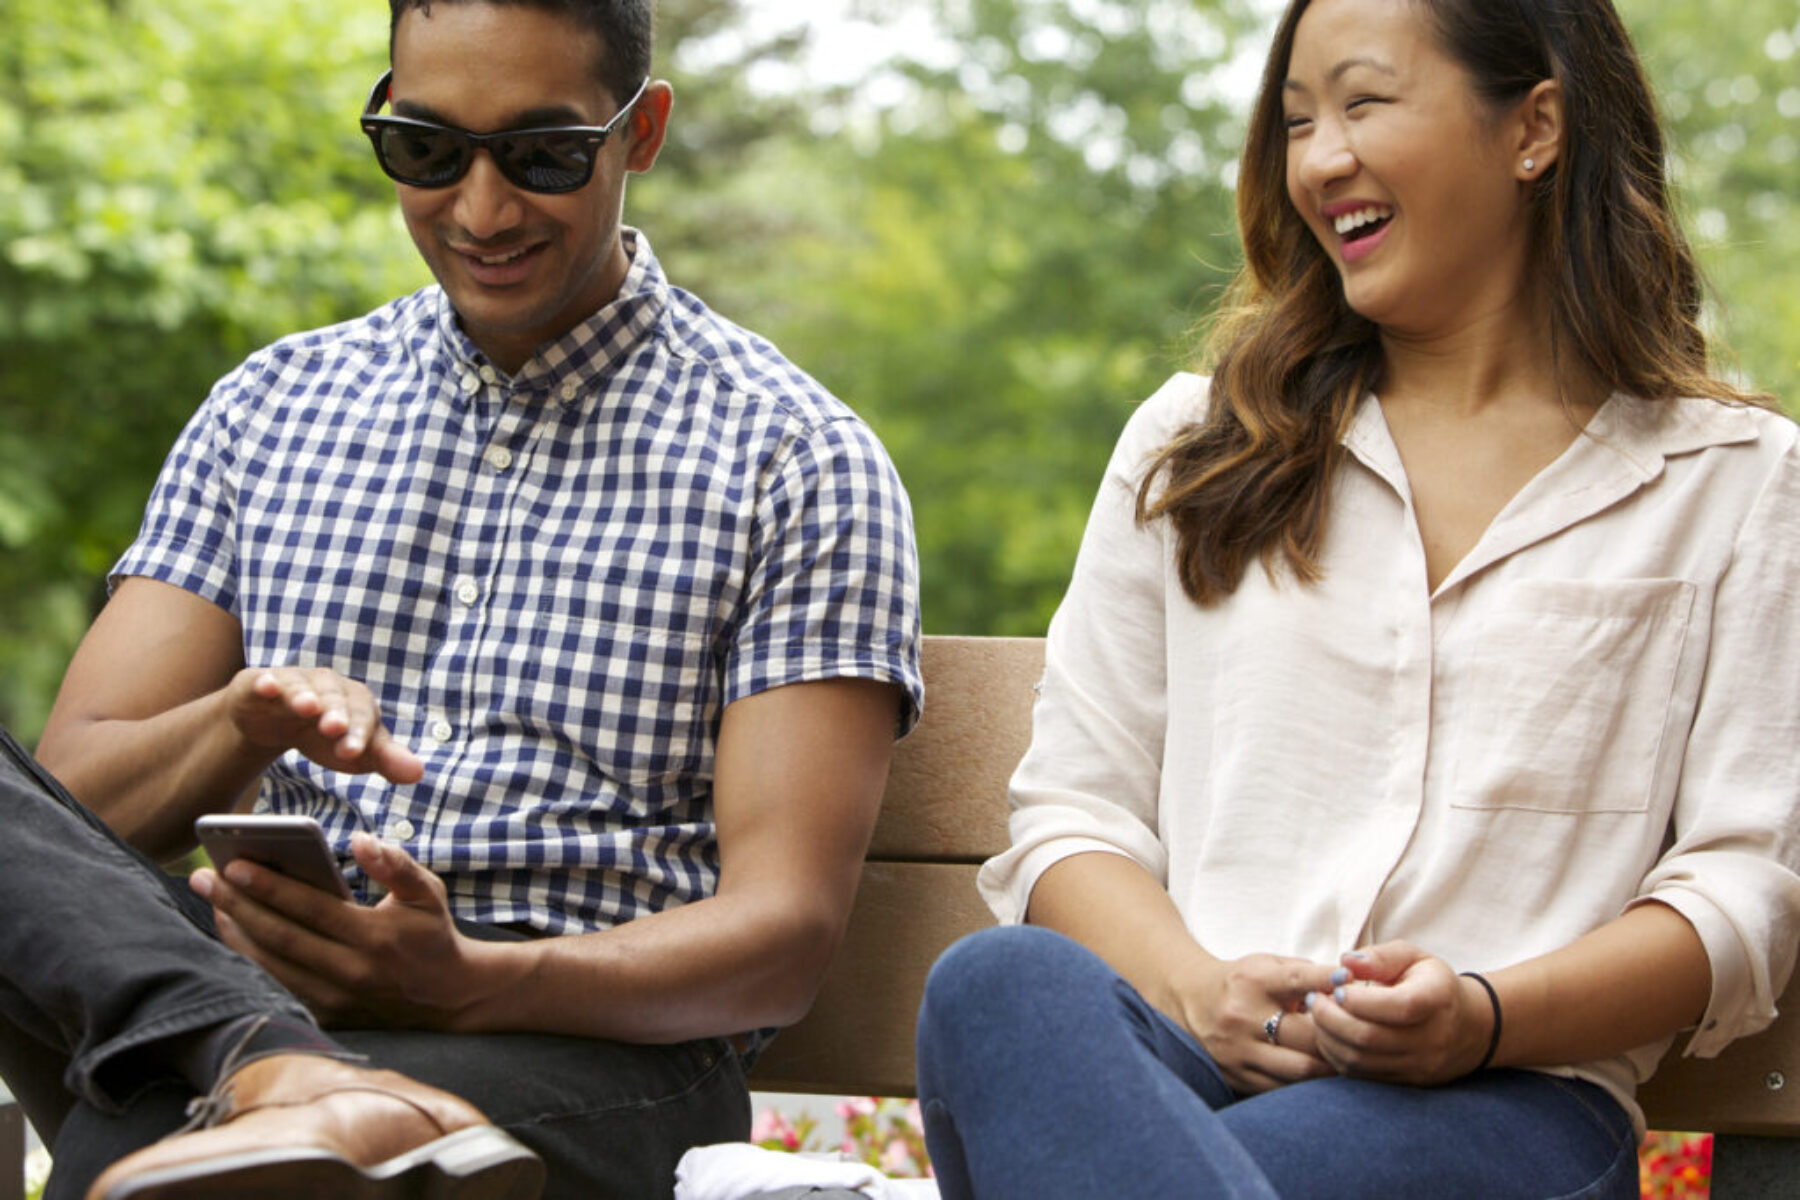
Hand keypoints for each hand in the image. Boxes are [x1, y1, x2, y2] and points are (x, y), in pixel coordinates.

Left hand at [194, 834, 519, 1029]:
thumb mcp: (427, 892)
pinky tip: (232, 935)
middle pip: (280, 937)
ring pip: (270, 966)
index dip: (270, 887)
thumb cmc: (432, 934)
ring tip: (213, 902)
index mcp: (374, 938)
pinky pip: (277, 986)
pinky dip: (250, 962)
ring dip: (235, 933)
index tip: (235, 864)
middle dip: (237, 906)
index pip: (310, 909)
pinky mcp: (326, 1016)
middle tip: (206, 878)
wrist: (450, 996)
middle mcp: (351, 972)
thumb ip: (396, 864)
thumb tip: (361, 840)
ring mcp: (336, 1000)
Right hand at [226, 667, 422, 783]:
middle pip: (335, 698)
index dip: (359, 735)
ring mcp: (294, 682)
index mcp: (356, 701)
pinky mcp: (262, 683)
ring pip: (301, 687)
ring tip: (307, 706)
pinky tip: (267, 687)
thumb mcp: (355, 752)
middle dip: (337, 713)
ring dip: (304, 696)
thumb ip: (386, 760)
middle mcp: (328, 686)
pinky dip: (266, 683)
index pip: (363, 717)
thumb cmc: (323, 736)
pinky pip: (265, 680)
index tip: (354, 753)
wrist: (274, 723)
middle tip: (336, 729)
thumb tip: (418, 773)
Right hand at [1173, 952, 1338, 1094]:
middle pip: (1306, 1034)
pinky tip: (1320, 1078)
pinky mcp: (1237, 1076)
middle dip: (1339, 1037)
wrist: (1187, 1000)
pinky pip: (1282, 1089)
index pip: (1296, 979)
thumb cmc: (1239, 982)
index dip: (1327, 980)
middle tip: (1361, 1038)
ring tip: (1347, 1063)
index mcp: (1254, 981)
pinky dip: (1306, 1086)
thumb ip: (1305, 974)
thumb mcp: (1266, 965)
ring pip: (1299, 1069)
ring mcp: (1239, 1050)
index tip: (1352, 982)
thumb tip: (1350, 987)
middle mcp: (1243, 1016)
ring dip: (1329, 1067)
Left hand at [1304, 941, 1493, 1084]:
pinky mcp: (1407, 1083)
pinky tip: (1329, 1035)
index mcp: (1437, 999)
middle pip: (1370, 1038)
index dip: (1360, 1000)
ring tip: (1317, 1016)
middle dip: (1330, 1018)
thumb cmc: (1431, 984)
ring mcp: (1420, 1065)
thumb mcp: (1413, 957)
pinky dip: (1337, 1056)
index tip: (1337, 987)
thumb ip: (1380, 956)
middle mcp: (1432, 1038)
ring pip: (1361, 1061)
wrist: (1469, 1028)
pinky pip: (1362, 1076)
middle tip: (1314, 1000)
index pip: (1398, 1006)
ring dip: (1328, 1038)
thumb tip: (1346, 962)